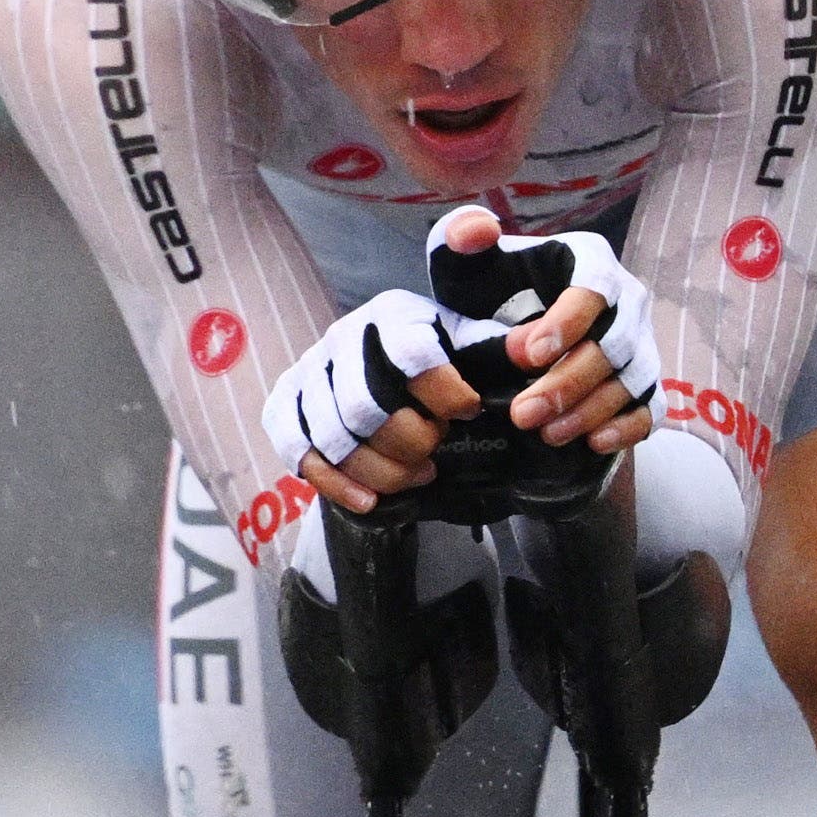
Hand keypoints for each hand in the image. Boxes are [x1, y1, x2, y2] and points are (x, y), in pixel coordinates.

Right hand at [260, 291, 489, 514]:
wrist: (378, 360)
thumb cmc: (434, 355)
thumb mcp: (469, 343)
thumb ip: (500, 348)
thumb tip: (533, 351)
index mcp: (392, 315)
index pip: (413, 355)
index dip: (446, 394)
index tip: (467, 413)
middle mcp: (342, 337)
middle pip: (367, 407)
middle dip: (411, 442)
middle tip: (437, 451)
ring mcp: (308, 372)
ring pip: (335, 438)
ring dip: (382, 470)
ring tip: (418, 474)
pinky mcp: (284, 405)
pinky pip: (300, 454)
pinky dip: (337, 484)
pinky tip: (371, 501)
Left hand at [429, 209, 658, 454]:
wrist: (509, 335)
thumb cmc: (489, 294)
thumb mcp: (466, 264)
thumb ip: (461, 238)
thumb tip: (479, 231)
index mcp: (589, 261)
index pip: (593, 289)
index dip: (567, 323)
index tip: (528, 355)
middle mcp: (626, 301)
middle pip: (613, 343)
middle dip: (569, 381)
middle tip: (523, 413)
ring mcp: (639, 344)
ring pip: (632, 379)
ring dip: (590, 410)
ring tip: (546, 434)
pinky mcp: (644, 383)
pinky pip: (651, 407)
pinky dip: (627, 427)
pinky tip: (594, 443)